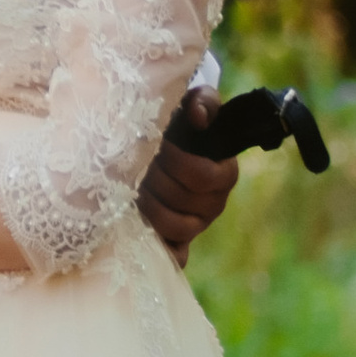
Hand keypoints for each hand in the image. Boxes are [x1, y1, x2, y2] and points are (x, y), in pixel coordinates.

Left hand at [138, 89, 240, 256]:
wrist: (157, 147)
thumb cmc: (176, 123)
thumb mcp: (189, 103)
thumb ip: (202, 101)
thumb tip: (198, 116)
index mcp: (223, 174)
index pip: (203, 176)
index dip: (178, 161)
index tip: (158, 145)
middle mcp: (213, 203)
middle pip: (184, 201)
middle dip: (156, 180)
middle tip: (138, 166)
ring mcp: (195, 225)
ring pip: (176, 227)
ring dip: (150, 207)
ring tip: (132, 189)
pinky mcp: (177, 242)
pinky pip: (174, 255)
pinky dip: (159, 247)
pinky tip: (137, 231)